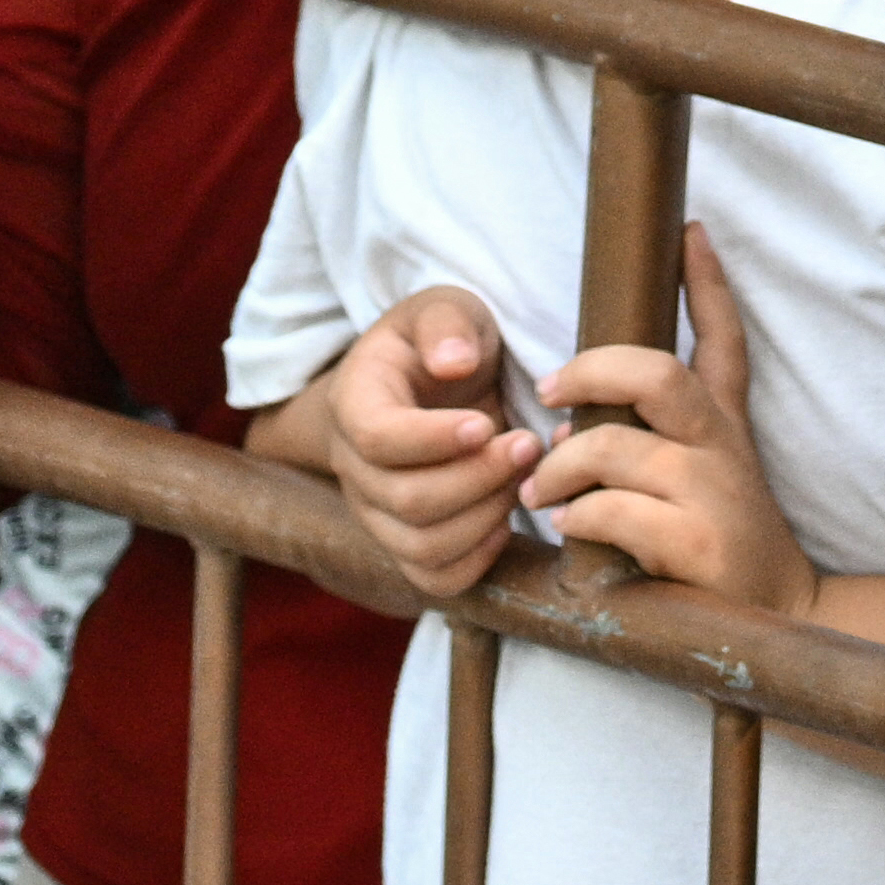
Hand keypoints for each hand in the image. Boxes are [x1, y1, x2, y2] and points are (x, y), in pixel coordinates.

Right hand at [317, 286, 539, 598]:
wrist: (425, 382)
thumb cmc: (442, 341)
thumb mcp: (446, 307)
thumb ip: (447, 324)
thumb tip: (453, 362)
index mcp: (355, 400)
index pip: (376, 437)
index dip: (433, 439)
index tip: (487, 424)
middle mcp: (353, 465)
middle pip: (405, 499)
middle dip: (479, 476)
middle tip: (530, 444)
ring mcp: (376, 512)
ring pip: (421, 545)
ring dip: (486, 516)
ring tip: (526, 476)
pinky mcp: (406, 543)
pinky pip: (435, 578)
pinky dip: (479, 559)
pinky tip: (510, 518)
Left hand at [526, 223, 816, 613]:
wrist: (775, 615)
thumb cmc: (718, 546)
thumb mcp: (702, 478)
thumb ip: (649, 442)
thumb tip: (570, 421)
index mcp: (724, 423)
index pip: (723, 337)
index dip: (707, 281)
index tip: (688, 230)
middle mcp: (722, 446)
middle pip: (657, 374)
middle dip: (591, 370)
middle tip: (548, 388)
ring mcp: (714, 493)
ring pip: (614, 448)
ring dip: (560, 469)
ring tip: (539, 492)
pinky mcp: (702, 544)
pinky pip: (615, 513)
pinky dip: (579, 518)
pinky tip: (568, 530)